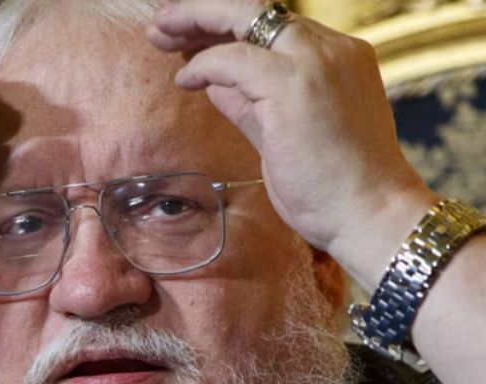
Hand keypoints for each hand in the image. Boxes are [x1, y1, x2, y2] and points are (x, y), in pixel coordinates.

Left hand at [147, 1, 434, 270]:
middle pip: (256, 9)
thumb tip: (215, 84)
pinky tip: (184, 80)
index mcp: (339, 57)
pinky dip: (204, 65)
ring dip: (194, 22)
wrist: (370, 216)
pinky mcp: (294, 85)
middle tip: (163, 23)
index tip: (191, 38)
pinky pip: (233, 59)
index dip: (226, 28)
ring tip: (159, 35)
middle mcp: (332, 49)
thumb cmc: (332, 187)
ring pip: (243, 17)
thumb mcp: (284, 134)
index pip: (274, 27)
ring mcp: (316, 62)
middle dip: (203, 11)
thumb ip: (251, 104)